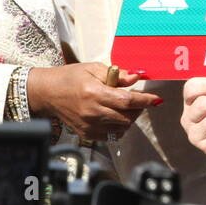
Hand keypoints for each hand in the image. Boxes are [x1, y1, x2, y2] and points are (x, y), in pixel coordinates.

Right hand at [26, 63, 159, 141]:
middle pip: (127, 117)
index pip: (127, 100)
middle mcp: (92, 112)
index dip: (145, 100)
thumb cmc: (71, 77)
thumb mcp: (93, 68)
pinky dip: (118, 128)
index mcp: (94, 93)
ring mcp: (89, 126)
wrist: (48, 93)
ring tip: (126, 108)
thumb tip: (137, 77)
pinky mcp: (86, 134)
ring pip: (121, 128)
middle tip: (139, 101)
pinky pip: (111, 136)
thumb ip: (117, 75)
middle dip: (139, 109)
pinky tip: (115, 117)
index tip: (157, 99)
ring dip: (130, 119)